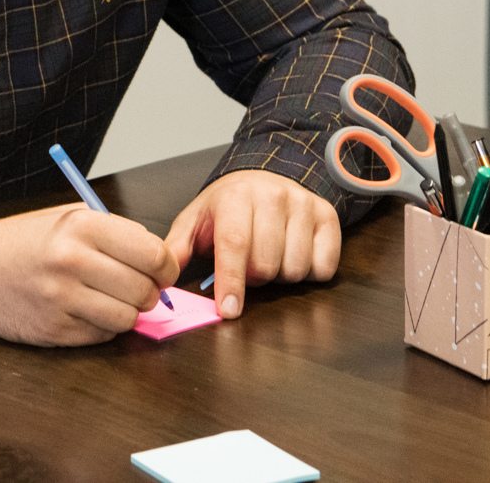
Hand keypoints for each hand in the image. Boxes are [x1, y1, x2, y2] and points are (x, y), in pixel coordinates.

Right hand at [0, 203, 179, 345]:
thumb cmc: (23, 240)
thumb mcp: (67, 216)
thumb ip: (113, 233)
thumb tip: (157, 257)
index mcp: (82, 226)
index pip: (152, 253)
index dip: (166, 265)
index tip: (163, 269)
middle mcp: (72, 261)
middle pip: (144, 290)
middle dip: (150, 292)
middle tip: (141, 287)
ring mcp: (62, 299)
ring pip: (127, 318)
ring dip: (128, 312)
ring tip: (113, 299)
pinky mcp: (53, 330)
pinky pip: (102, 335)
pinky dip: (104, 327)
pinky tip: (89, 310)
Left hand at [162, 170, 339, 319]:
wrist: (262, 178)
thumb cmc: (227, 207)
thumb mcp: (195, 221)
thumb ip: (176, 249)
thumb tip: (160, 276)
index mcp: (236, 197)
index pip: (235, 244)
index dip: (232, 281)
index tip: (229, 310)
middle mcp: (273, 195)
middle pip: (266, 265)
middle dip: (253, 278)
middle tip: (247, 264)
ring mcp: (304, 204)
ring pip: (295, 269)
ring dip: (280, 276)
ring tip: (270, 256)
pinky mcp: (328, 216)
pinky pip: (324, 267)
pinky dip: (310, 272)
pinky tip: (294, 254)